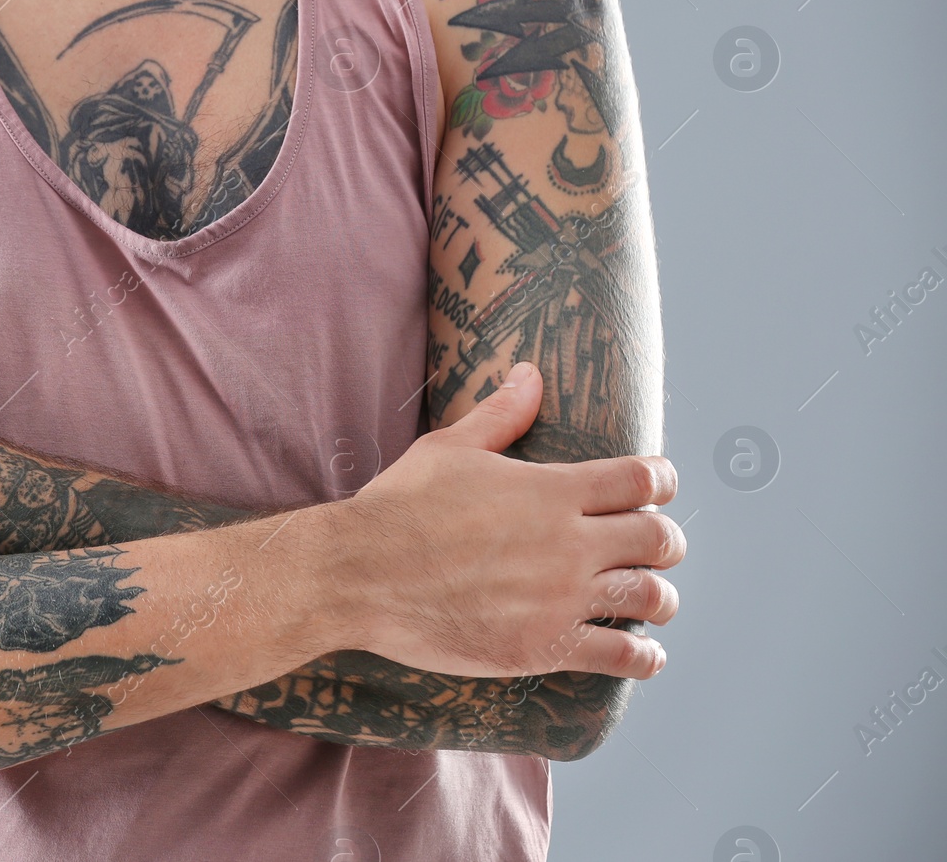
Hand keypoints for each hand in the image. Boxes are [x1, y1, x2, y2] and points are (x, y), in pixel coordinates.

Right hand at [324, 361, 683, 679]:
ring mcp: (560, 598)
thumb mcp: (449, 448)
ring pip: (650, 597)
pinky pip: (621, 655)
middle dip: (667, 541)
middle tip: (658, 546)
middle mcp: (568, 543)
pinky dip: (643, 655)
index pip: (642, 480)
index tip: (659, 487)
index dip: (661, 481)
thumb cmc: (401, 506)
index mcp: (552, 490)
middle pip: (659, 540)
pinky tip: (645, 652)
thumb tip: (530, 373)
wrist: (361, 575)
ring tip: (655, 598)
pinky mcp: (544, 646)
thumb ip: (501, 414)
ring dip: (661, 596)